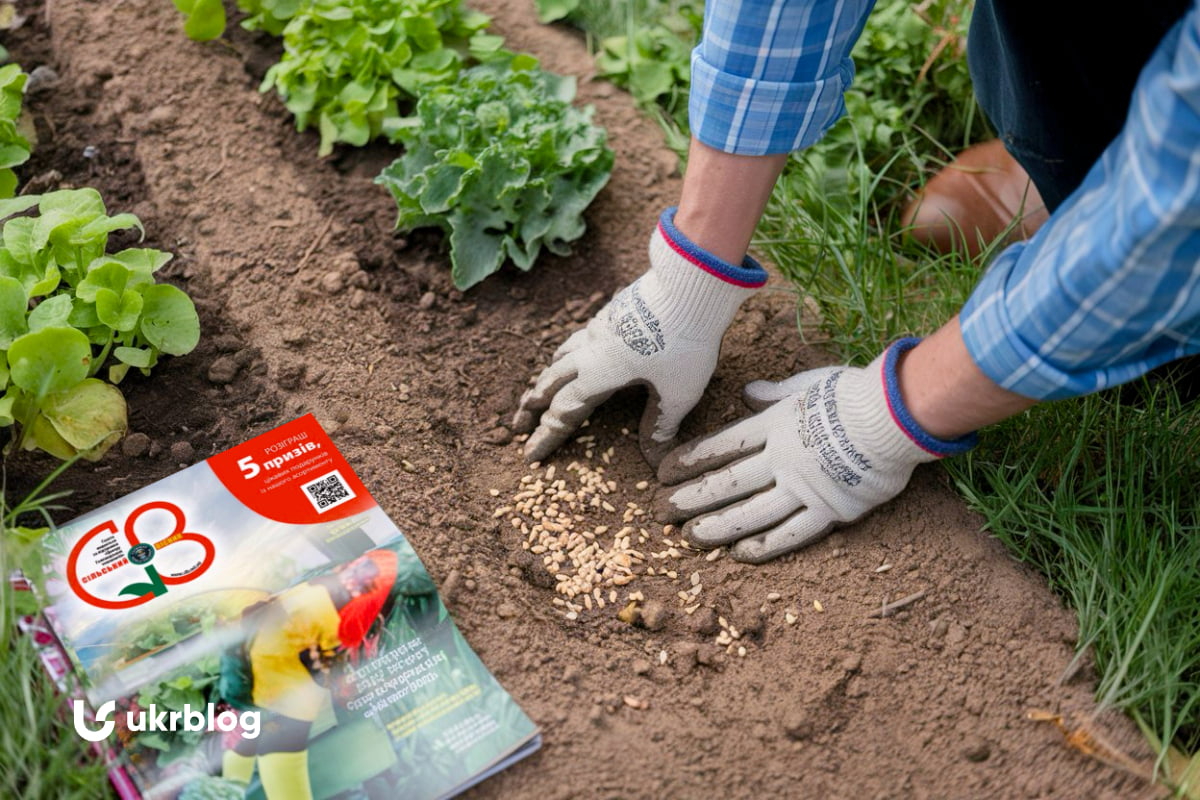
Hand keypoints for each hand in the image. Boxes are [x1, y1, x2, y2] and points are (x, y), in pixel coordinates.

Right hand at [512, 207, 765, 465]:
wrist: (688, 286)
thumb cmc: (684, 343)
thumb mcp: (678, 392)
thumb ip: (662, 424)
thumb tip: (654, 460)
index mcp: (598, 375)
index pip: (563, 412)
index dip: (546, 437)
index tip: (529, 455)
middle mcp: (590, 351)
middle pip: (550, 381)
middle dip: (533, 406)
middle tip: (519, 424)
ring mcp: (599, 328)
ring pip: (562, 355)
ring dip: (547, 376)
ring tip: (541, 388)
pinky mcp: (611, 312)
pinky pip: (579, 337)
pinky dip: (568, 352)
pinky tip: (579, 350)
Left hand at [657, 340, 976, 561]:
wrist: (899, 415)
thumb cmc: (857, 393)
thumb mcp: (810, 381)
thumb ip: (775, 392)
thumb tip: (747, 392)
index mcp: (776, 424)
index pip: (721, 445)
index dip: (690, 460)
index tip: (663, 472)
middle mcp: (783, 458)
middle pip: (727, 482)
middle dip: (690, 497)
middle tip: (660, 511)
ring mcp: (806, 487)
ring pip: (751, 512)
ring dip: (717, 526)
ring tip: (689, 537)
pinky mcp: (832, 509)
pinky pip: (792, 533)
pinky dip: (765, 545)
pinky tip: (739, 554)